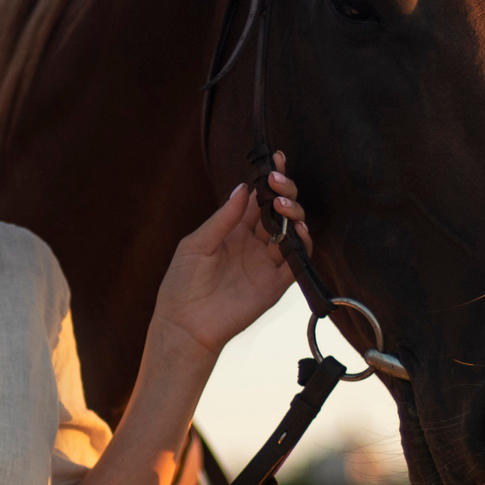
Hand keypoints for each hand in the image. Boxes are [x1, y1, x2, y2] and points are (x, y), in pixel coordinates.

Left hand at [148, 154, 308, 356]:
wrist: (184, 324)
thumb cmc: (181, 283)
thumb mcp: (196, 244)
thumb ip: (223, 219)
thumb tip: (244, 189)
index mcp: (233, 231)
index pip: (257, 200)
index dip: (268, 180)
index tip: (275, 161)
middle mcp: (254, 244)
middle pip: (279, 212)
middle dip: (284, 192)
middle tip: (278, 181)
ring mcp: (266, 263)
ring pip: (292, 232)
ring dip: (293, 214)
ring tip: (282, 206)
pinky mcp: (275, 285)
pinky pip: (297, 261)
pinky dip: (303, 244)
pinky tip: (298, 230)